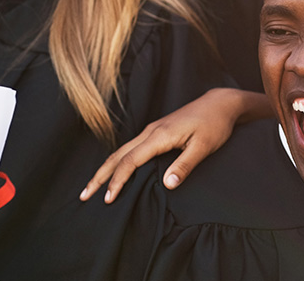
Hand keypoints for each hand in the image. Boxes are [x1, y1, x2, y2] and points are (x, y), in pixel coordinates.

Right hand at [81, 88, 266, 202]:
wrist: (220, 103)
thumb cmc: (215, 124)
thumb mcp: (204, 147)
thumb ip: (185, 165)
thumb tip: (167, 185)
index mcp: (159, 135)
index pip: (130, 161)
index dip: (117, 181)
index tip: (107, 199)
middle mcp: (151, 131)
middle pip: (117, 155)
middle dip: (99, 176)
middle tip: (83, 195)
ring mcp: (152, 130)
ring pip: (121, 151)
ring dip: (105, 169)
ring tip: (92, 187)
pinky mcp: (157, 131)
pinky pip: (130, 148)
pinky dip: (117, 161)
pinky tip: (115, 172)